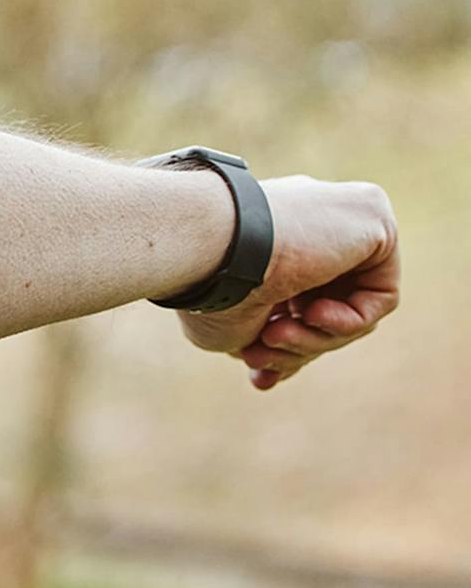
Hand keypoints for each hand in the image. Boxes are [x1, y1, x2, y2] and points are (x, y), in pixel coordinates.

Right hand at [178, 175, 400, 390]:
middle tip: (258, 359)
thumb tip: (270, 369)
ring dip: (315, 338)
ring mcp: (341, 217)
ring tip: (274, 336)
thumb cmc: (207, 282)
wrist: (213, 246)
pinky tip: (313, 313)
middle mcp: (307, 223)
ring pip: (350, 307)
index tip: (257, 373)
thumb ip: (261, 333)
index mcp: (269, 233)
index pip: (294, 295)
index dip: (283, 344)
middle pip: (323, 305)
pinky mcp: (373, 215)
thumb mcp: (232, 323)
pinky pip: (380, 295)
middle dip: (297, 347)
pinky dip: (349, 321)